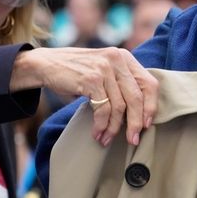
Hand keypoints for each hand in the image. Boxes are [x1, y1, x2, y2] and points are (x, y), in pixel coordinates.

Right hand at [11, 47, 158, 146]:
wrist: (46, 64)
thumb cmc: (75, 72)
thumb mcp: (102, 70)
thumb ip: (119, 83)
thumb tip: (137, 115)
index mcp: (124, 58)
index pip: (149, 84)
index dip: (150, 107)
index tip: (145, 125)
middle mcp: (117, 60)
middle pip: (136, 98)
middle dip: (135, 123)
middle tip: (132, 140)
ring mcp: (104, 69)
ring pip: (119, 107)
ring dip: (114, 128)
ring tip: (106, 139)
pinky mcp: (91, 80)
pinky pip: (103, 110)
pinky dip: (101, 125)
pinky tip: (97, 133)